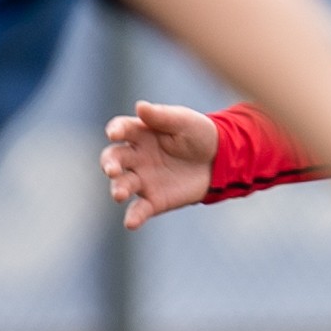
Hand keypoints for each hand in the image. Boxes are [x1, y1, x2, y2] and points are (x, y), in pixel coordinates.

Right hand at [102, 100, 225, 226]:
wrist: (221, 160)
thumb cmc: (199, 134)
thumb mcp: (184, 121)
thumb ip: (162, 116)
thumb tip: (139, 107)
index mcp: (140, 133)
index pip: (121, 130)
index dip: (116, 130)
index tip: (114, 134)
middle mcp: (136, 157)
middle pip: (114, 159)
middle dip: (109, 163)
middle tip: (112, 169)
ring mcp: (143, 179)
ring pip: (122, 184)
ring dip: (118, 188)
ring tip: (119, 194)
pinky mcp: (154, 200)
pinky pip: (139, 209)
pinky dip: (133, 217)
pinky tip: (131, 223)